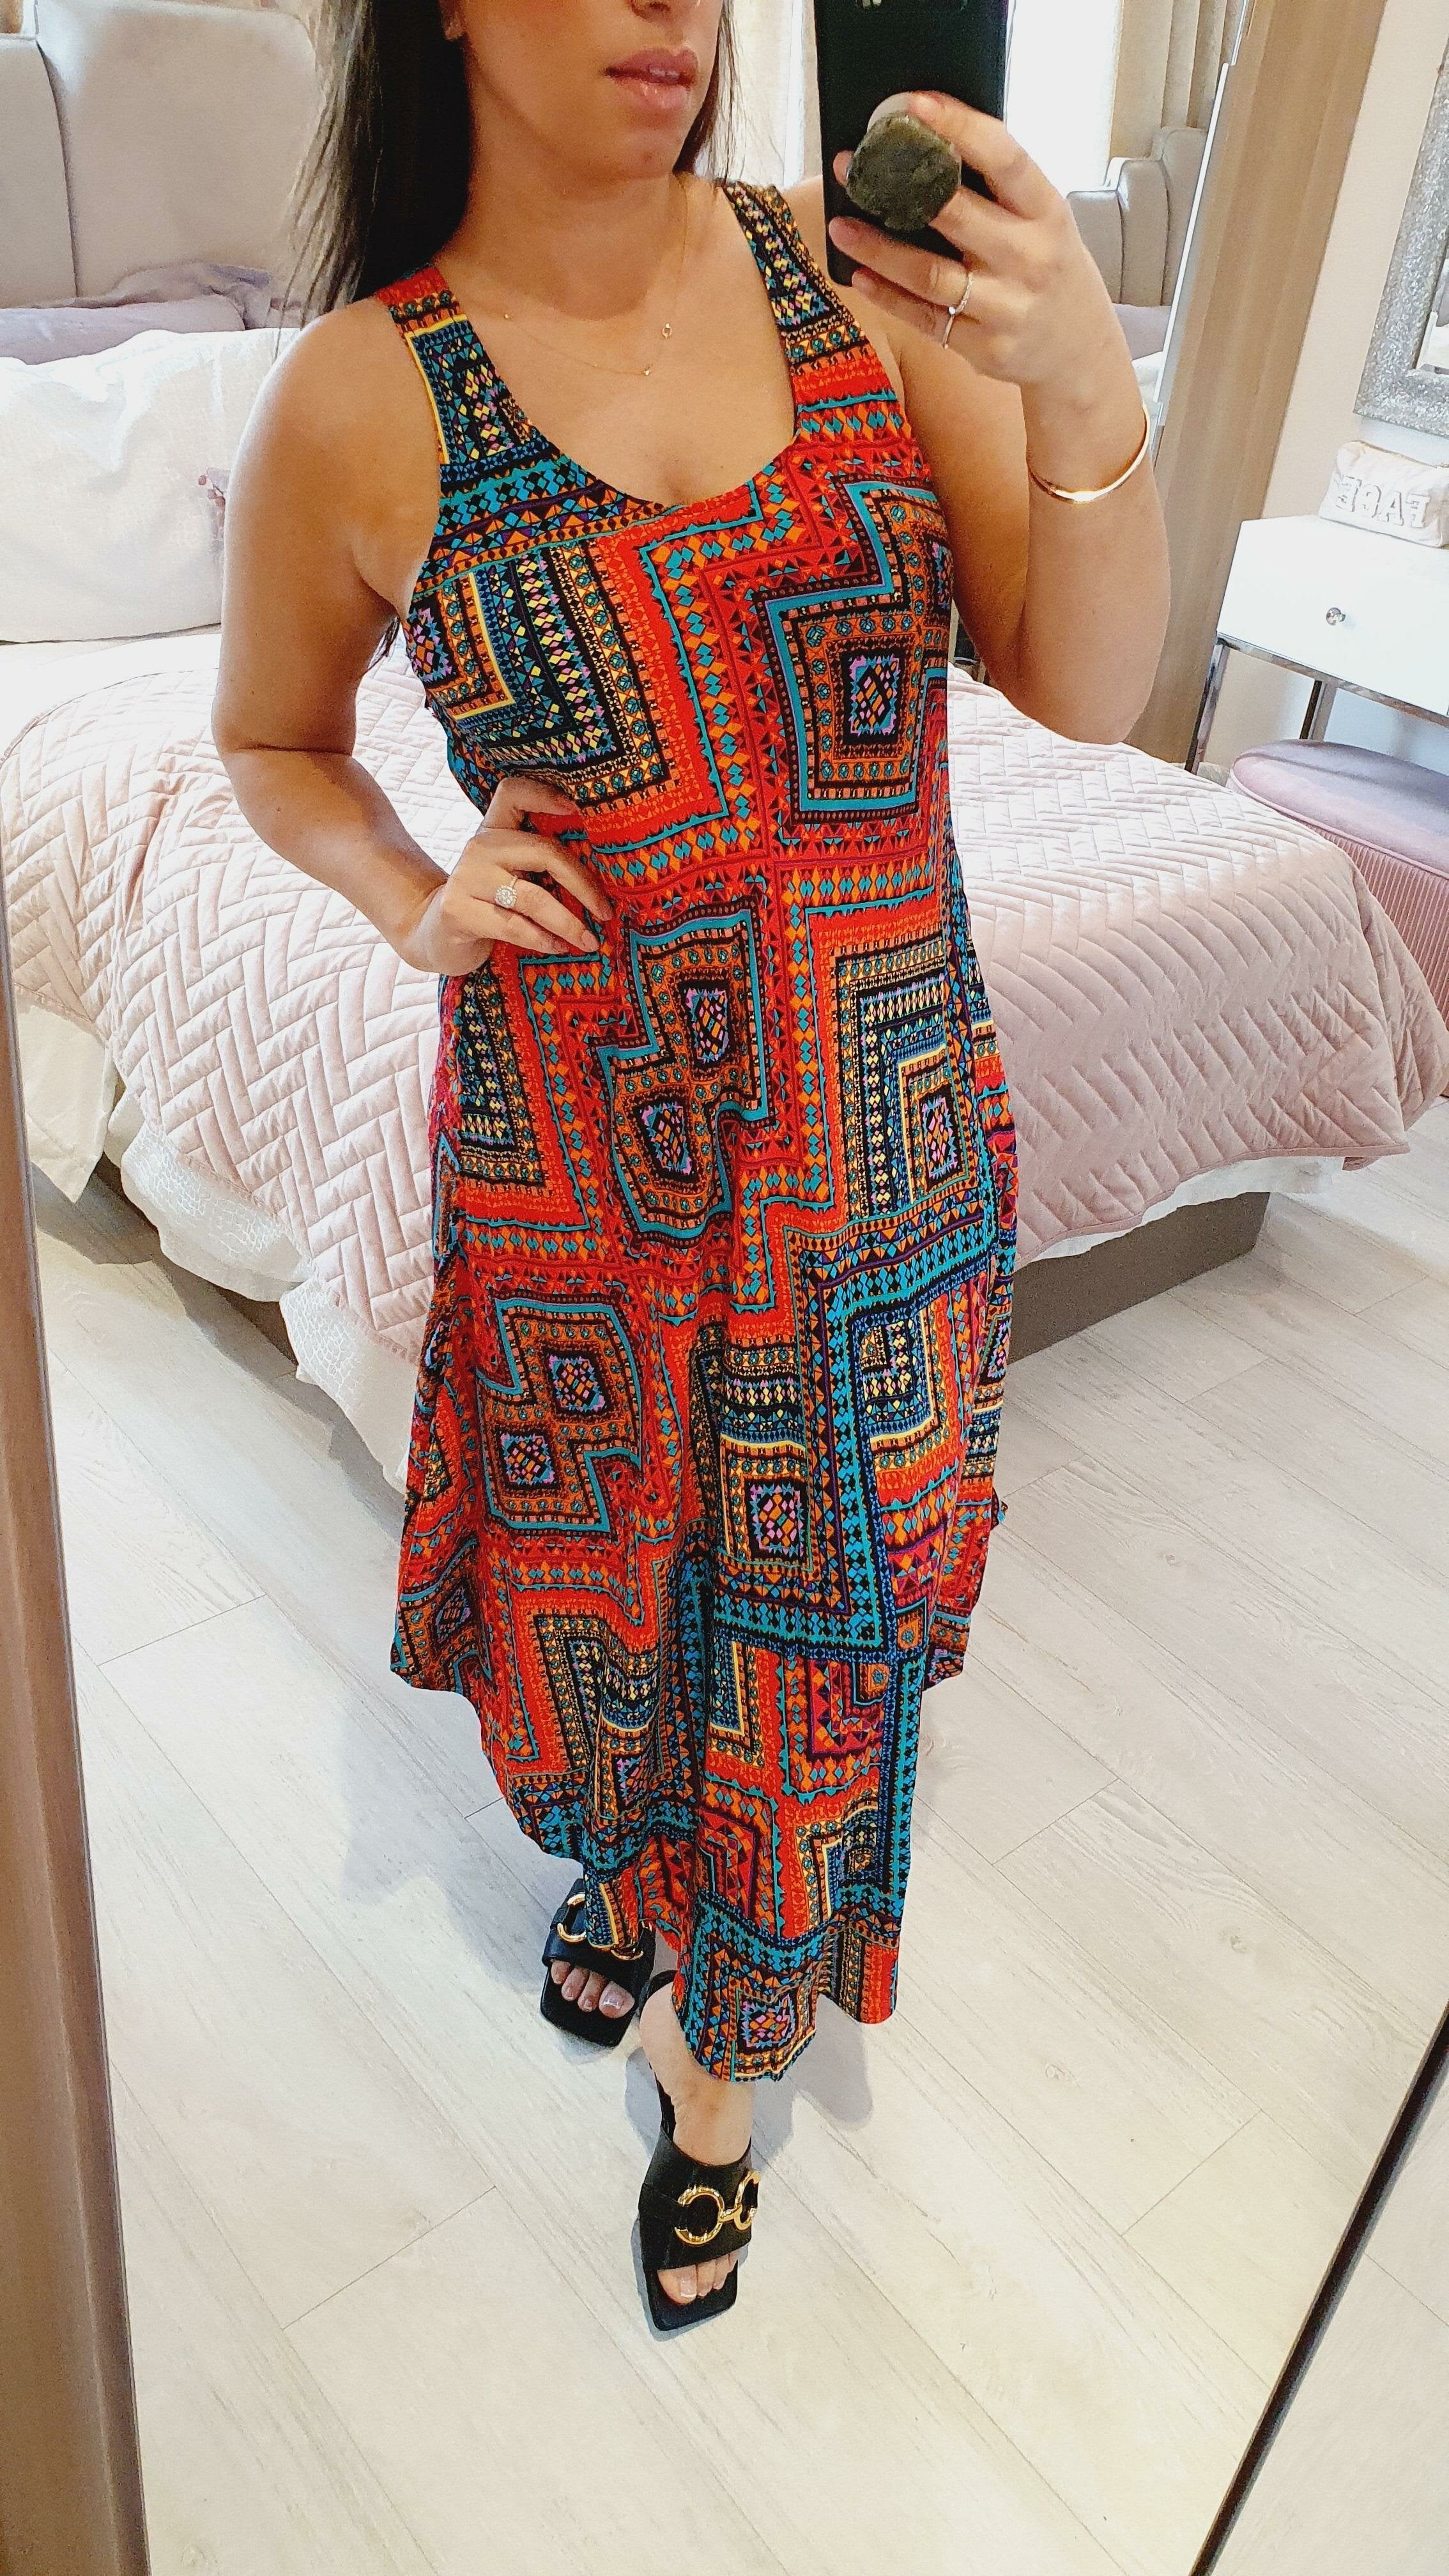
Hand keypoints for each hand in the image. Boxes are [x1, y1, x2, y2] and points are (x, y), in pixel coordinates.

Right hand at [395, 775, 611, 976]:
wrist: (434, 933)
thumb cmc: (487, 903)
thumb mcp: (510, 874)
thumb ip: (539, 864)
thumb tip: (603, 879)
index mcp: (495, 829)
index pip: (513, 792)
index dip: (544, 794)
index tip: (577, 808)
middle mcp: (480, 846)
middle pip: (544, 852)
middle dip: (583, 885)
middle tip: (605, 912)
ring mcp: (466, 877)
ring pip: (532, 897)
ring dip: (568, 923)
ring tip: (588, 941)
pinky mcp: (458, 910)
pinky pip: (513, 925)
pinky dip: (541, 939)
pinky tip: (557, 948)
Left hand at [829, 96, 1121, 391]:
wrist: (1079, 349)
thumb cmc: (1049, 267)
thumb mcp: (1042, 220)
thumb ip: (998, 189)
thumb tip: (929, 142)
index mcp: (1046, 211)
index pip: (1003, 158)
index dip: (959, 126)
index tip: (915, 105)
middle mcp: (1029, 257)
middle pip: (956, 215)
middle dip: (897, 185)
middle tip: (851, 166)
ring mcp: (1007, 307)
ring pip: (929, 274)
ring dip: (878, 249)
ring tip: (841, 225)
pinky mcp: (984, 347)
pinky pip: (925, 318)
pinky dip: (888, 296)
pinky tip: (860, 275)